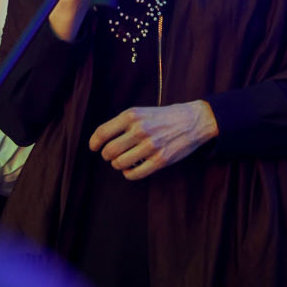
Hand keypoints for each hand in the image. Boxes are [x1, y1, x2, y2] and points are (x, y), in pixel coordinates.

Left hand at [89, 101, 219, 180]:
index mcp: (132, 116)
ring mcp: (150, 146)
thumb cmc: (164, 117)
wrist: (193, 120)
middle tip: (113, 154)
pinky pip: (134, 174)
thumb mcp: (142, 112)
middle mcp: (139, 130)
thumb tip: (102, 140)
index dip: (94, 142)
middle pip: (109, 151)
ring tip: (125, 160)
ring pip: (120, 164)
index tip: (93, 147)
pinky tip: (132, 168)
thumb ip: (123, 123)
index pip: (103, 132)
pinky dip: (129, 173)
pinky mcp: (160, 160)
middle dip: (108, 156)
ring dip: (119, 164)